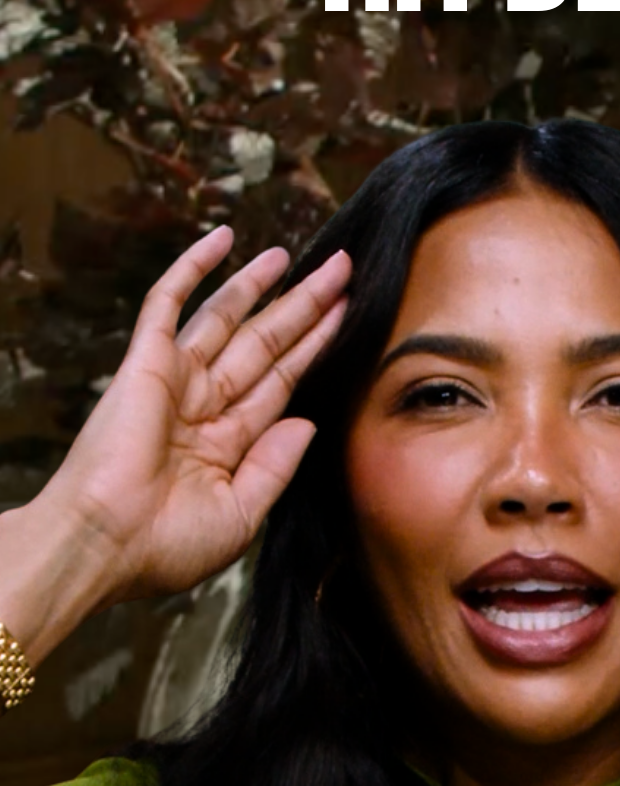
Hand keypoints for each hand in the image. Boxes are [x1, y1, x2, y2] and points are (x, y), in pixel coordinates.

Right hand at [40, 224, 349, 605]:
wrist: (105, 544)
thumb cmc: (165, 546)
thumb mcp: (240, 515)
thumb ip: (276, 466)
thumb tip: (307, 422)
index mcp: (227, 444)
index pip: (281, 381)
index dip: (314, 345)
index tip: (348, 313)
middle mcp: (204, 406)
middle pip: (265, 343)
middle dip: (304, 306)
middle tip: (342, 269)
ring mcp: (175, 380)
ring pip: (227, 317)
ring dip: (259, 283)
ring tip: (293, 253)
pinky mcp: (145, 362)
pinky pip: (168, 303)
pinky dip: (193, 268)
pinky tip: (223, 239)